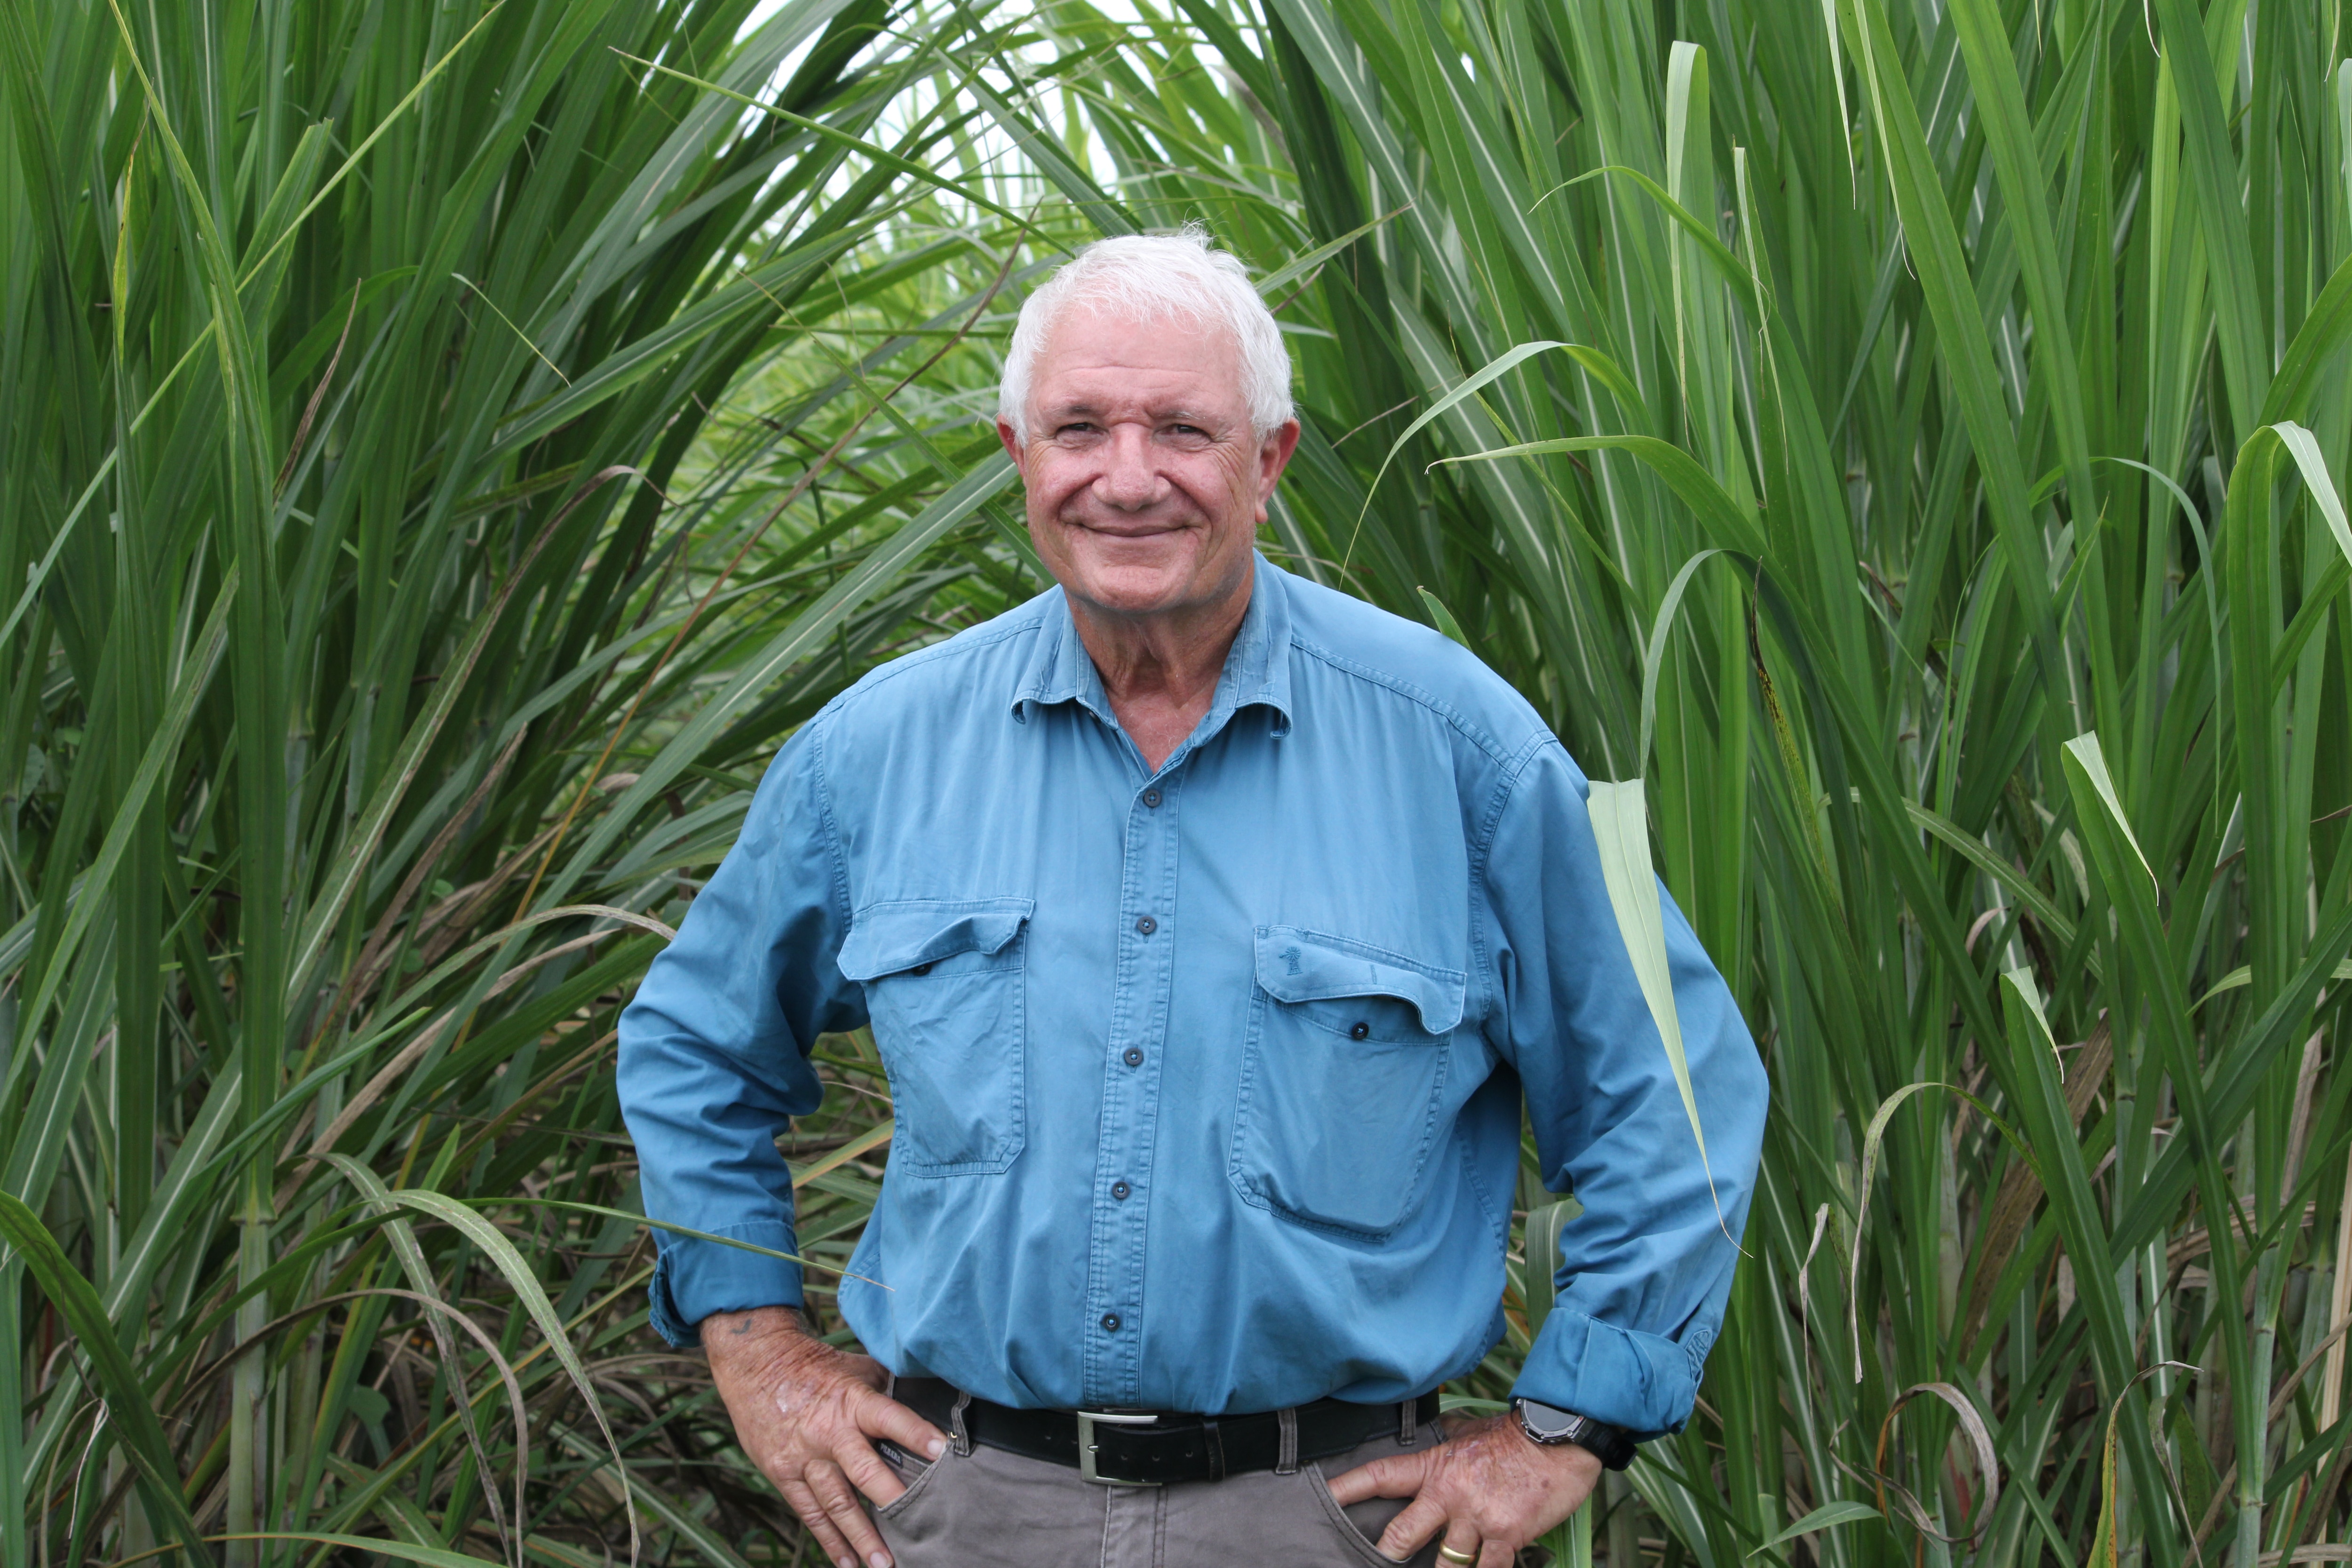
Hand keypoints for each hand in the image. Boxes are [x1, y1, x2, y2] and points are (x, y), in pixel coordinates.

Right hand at [702, 1306, 947, 1567]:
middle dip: (891, 1500)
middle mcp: (829, 1433)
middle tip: (917, 1527)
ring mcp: (805, 1458)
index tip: (942, 1452)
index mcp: (852, 1402)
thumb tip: (931, 1394)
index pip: (889, 1418)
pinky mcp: (784, 1475)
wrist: (756, 1365)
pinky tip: (847, 1562)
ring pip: (837, 1503)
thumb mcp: (856, 1367)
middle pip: (864, 1471)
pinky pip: (810, 1513)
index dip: (915, 1433)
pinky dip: (829, 1540)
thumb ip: (889, 1387)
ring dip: (861, 1536)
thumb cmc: (816, 1367)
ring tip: (883, 1564)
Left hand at [1325, 1413, 1602, 1564]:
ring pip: (1444, 1563)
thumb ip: (1443, 1441)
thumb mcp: (1468, 1432)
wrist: (1558, 1438)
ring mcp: (1477, 1518)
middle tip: (1374, 1563)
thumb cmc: (1512, 1437)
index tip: (1323, 1498)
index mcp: (1435, 1467)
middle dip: (1386, 1555)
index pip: (1380, 1476)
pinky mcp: (1506, 1535)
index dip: (1348, 1488)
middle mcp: (1449, 1494)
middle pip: (1402, 1535)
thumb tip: (1430, 1436)